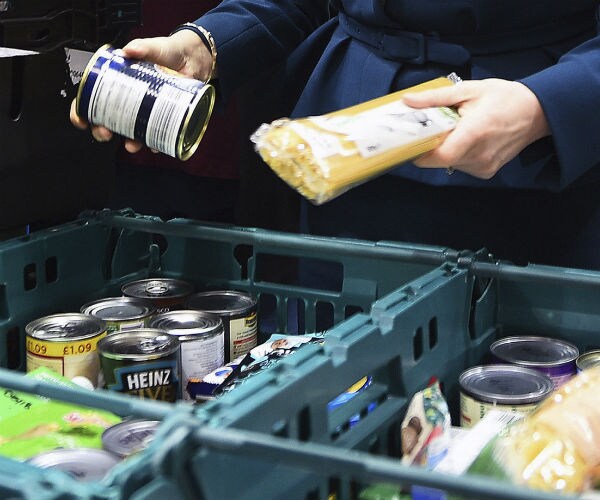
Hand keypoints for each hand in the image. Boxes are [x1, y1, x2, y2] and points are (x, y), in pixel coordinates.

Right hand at [69, 29, 213, 152]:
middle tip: (104, 131)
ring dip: (128, 141)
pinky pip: (156, 135)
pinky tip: (154, 145)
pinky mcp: (163, 118)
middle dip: (102, 130)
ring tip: (131, 144)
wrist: (194, 60)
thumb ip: (141, 47)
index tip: (81, 119)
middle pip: (107, 120)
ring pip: (130, 132)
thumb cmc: (169, 52)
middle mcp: (129, 99)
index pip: (92, 97)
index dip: (82, 110)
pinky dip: (155, 142)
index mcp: (119, 81)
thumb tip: (129, 50)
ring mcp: (146, 110)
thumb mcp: (153, 47)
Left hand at [402, 78, 550, 178]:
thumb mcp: (468, 90)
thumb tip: (407, 100)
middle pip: (440, 160)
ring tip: (457, 131)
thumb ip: (435, 98)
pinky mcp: (486, 172)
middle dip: (431, 146)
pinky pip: (460, 166)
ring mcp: (484, 166)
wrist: (537, 112)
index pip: (439, 156)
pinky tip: (468, 140)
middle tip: (434, 129)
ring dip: (445, 150)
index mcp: (475, 132)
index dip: (421, 152)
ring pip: (449, 164)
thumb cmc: (504, 98)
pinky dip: (457, 154)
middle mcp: (480, 154)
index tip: (413, 141)